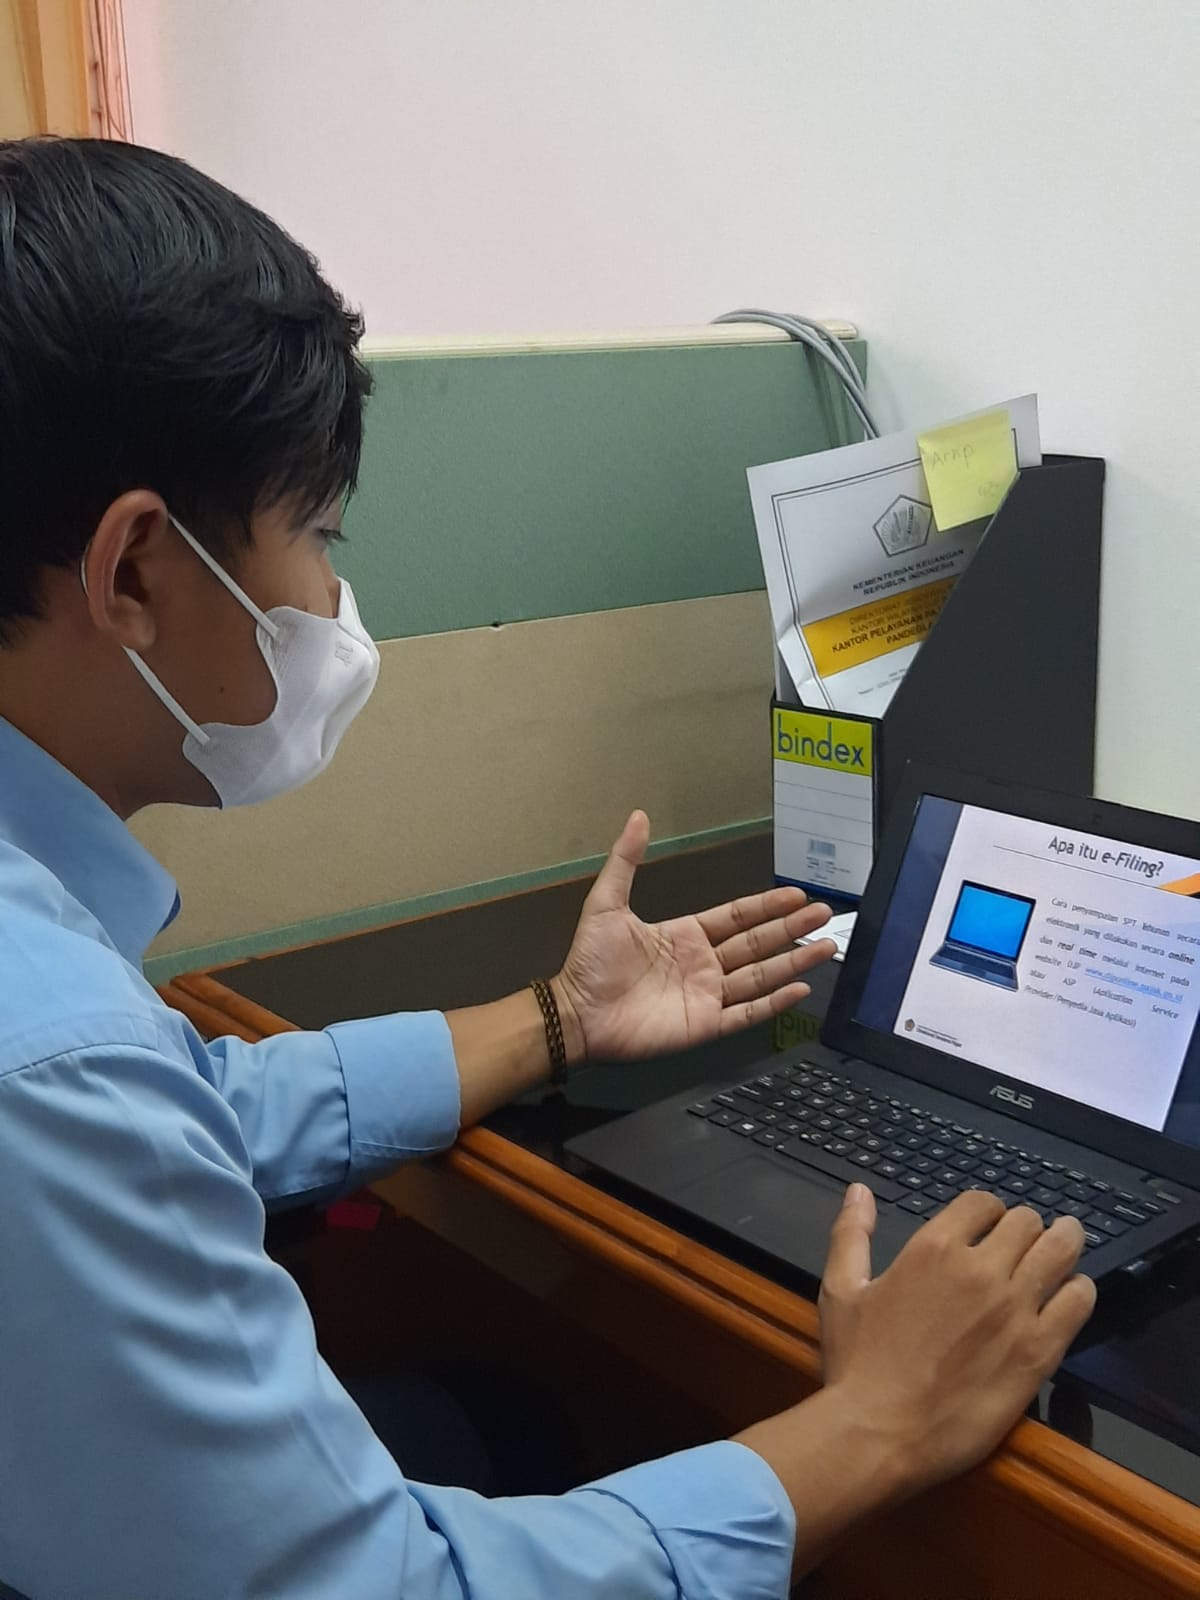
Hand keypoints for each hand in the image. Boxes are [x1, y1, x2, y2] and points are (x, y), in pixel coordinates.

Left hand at [552, 810, 836, 1062]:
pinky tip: (800, 990)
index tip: (796, 895)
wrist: (577, 1013)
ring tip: (826, 948)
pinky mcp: (706, 1025)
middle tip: (824, 914)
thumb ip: (626, 860)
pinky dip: (775, 1002)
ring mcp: (708, 995)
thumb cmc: (588, 962)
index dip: (767, 906)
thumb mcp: (606, 903)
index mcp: (686, 935)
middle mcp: (703, 964)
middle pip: (758, 943)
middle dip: (792, 928)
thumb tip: (638, 817)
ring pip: (761, 976)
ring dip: (794, 962)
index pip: (737, 917)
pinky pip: (748, 1013)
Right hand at [732, 1187, 1095, 1581]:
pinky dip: (1079, 1291)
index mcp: (934, 1248)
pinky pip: (1079, 1302)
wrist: (880, 1432)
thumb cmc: (856, 1363)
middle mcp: (981, 1269)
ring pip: (1061, 1251)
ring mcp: (1015, 1309)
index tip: (991, 1226)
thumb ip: (851, 1233)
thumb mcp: (842, 1289)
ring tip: (1065, 1249)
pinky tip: (1072, 1295)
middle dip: (1028, 1227)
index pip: (982, 1203)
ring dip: (1064, 1245)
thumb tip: (859, 1190)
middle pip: (1027, 1222)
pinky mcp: (1040, 1351)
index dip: (989, 1211)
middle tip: (1028, 1242)